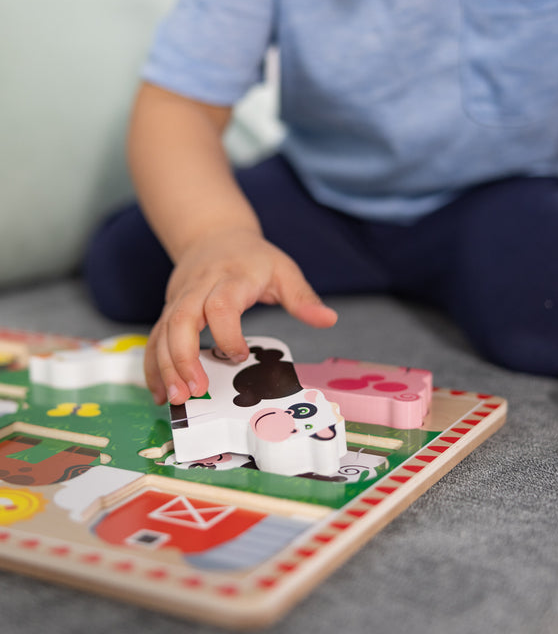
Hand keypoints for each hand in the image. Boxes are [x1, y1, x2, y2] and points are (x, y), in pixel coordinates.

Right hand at [145, 228, 336, 405]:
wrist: (214, 234)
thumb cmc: (253, 257)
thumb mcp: (284, 270)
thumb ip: (303, 298)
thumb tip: (329, 320)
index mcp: (232, 278)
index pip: (221, 304)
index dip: (226, 332)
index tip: (239, 355)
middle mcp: (199, 288)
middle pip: (181, 319)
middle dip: (183, 357)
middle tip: (194, 390)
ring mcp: (180, 299)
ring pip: (162, 331)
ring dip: (164, 366)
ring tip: (174, 399)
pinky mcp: (169, 310)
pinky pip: (154, 337)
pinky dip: (153, 365)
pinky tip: (159, 391)